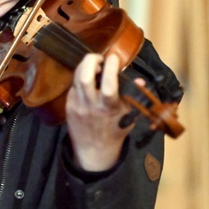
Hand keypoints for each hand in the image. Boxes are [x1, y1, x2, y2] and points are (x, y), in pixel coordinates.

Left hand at [65, 53, 136, 171]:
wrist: (93, 150)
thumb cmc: (115, 131)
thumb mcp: (129, 116)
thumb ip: (134, 98)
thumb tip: (140, 81)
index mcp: (109, 108)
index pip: (109, 85)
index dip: (111, 68)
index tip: (115, 58)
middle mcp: (91, 105)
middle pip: (84, 77)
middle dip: (91, 61)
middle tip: (100, 57)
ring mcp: (77, 105)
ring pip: (76, 78)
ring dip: (85, 66)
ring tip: (95, 65)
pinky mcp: (69, 105)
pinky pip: (73, 85)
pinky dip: (81, 78)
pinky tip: (89, 80)